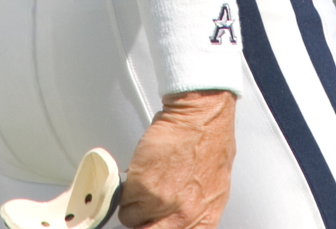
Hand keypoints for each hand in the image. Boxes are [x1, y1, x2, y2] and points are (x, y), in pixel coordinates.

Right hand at [118, 89, 235, 228]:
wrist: (201, 117)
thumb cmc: (210, 142)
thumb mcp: (211, 189)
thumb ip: (195, 211)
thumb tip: (177, 216)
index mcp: (204, 220)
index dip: (158, 228)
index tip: (153, 224)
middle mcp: (184, 217)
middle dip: (143, 223)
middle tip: (143, 210)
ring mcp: (162, 204)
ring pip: (132, 219)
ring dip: (134, 202)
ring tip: (145, 183)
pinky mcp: (143, 187)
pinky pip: (123, 199)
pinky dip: (126, 187)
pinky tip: (140, 172)